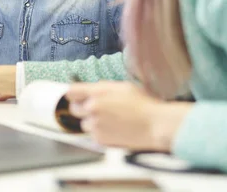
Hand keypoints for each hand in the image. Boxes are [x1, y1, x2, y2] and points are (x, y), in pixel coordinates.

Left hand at [66, 81, 191, 150]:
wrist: (155, 125)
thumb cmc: (143, 104)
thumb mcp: (122, 86)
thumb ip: (102, 87)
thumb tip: (89, 89)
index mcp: (97, 93)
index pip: (71, 91)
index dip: (74, 94)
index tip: (78, 96)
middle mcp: (92, 108)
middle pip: (74, 108)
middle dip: (82, 108)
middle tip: (97, 108)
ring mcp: (95, 125)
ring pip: (83, 123)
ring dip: (91, 121)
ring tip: (110, 120)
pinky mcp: (99, 139)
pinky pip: (92, 135)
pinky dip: (99, 132)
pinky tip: (114, 129)